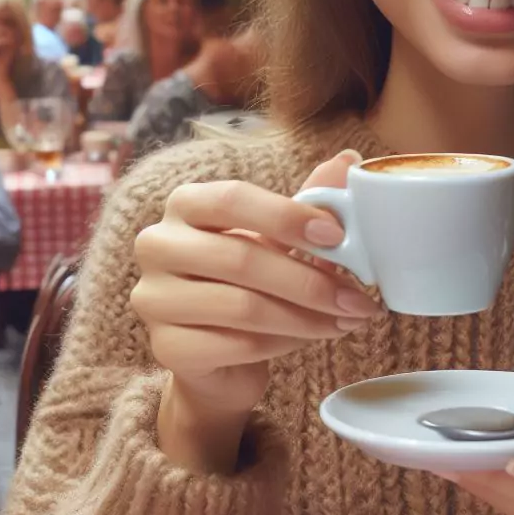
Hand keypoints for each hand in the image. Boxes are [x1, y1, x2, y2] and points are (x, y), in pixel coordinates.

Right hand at [132, 150, 381, 461]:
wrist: (219, 354)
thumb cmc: (249, 281)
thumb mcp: (277, 236)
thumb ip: (308, 201)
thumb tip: (350, 160)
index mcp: (185, 204)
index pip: (233, 199)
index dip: (287, 216)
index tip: (337, 235)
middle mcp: (158, 245)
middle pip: (241, 258)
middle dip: (310, 281)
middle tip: (358, 297)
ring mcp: (155, 299)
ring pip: (243, 307)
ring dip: (307, 317)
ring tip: (346, 320)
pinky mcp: (166, 347)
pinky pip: (237, 345)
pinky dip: (283, 344)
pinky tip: (308, 339)